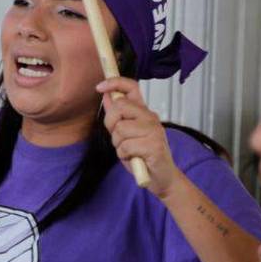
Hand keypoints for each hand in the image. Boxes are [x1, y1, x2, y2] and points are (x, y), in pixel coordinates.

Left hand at [98, 77, 178, 195]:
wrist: (161, 178)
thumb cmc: (143, 157)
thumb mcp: (125, 134)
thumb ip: (117, 117)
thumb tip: (106, 96)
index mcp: (144, 112)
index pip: (132, 87)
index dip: (114, 83)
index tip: (99, 87)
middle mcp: (151, 117)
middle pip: (120, 107)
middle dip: (111, 124)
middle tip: (119, 139)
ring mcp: (154, 130)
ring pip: (120, 129)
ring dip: (118, 145)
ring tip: (129, 152)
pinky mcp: (154, 145)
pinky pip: (126, 146)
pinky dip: (124, 155)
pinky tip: (134, 159)